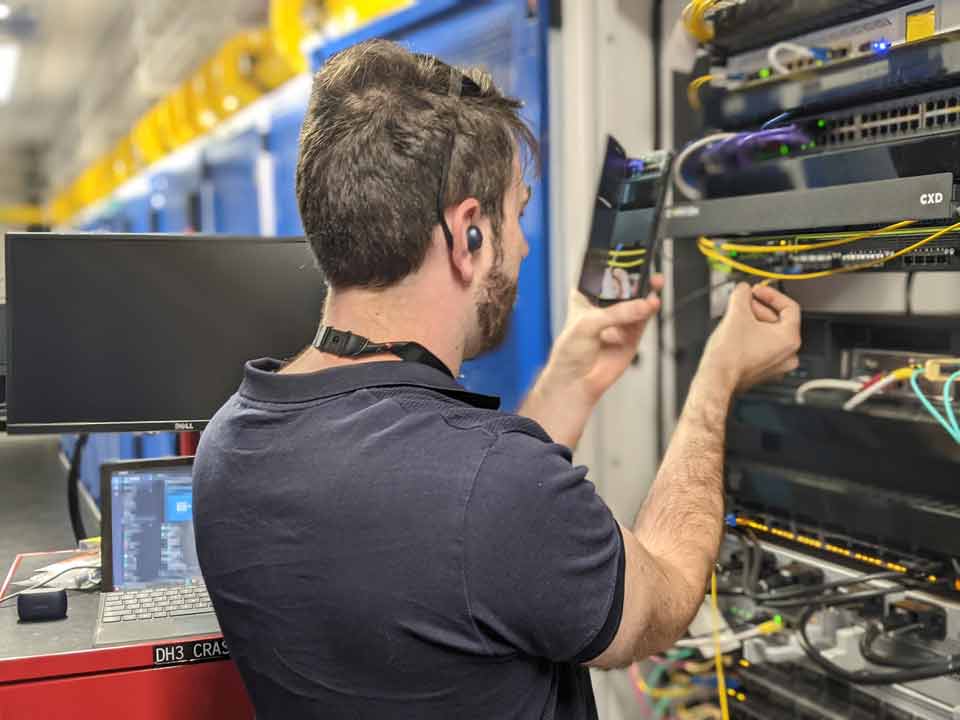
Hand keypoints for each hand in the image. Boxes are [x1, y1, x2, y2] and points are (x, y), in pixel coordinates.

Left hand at [546, 276, 662, 402]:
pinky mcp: (631, 334)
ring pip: (638, 301)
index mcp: (586, 297)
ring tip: (654, 284)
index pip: (601, 275)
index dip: (613, 264)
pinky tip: (652, 304)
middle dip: (637, 276)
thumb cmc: (569, 352)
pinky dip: (649, 310)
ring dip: (647, 291)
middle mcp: (604, 306)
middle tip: (647, 269)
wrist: (576, 382)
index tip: (627, 254)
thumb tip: (642, 305)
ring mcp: (619, 320)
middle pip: (624, 286)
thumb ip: (615, 313)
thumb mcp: (587, 325)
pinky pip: (644, 318)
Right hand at [702, 283, 800, 392]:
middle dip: (759, 308)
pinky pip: (763, 347)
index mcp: (790, 339)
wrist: (716, 379)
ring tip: (737, 316)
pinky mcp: (763, 370)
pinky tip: (737, 332)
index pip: (789, 307)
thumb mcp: (736, 314)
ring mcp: (777, 365)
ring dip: (754, 322)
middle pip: (778, 320)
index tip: (758, 291)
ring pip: (769, 334)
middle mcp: (788, 354)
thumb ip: (742, 294)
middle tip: (743, 302)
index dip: (771, 295)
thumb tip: (743, 290)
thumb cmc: (729, 356)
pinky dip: (752, 337)